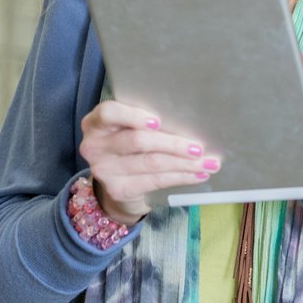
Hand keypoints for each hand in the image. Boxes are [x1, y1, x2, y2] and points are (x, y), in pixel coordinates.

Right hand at [78, 99, 216, 225]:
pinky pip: (155, 181)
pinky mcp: (119, 189)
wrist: (116, 183)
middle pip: (137, 141)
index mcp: (95, 123)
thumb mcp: (127, 127)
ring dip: (184, 163)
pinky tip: (197, 174)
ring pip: (151, 163)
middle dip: (172, 144)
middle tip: (198, 147)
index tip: (158, 122)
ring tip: (207, 162)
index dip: (133, 116)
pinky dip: (180, 177)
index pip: (109, 113)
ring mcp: (105, 170)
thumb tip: (187, 118)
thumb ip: (144, 120)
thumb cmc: (128, 145)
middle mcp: (95, 146)